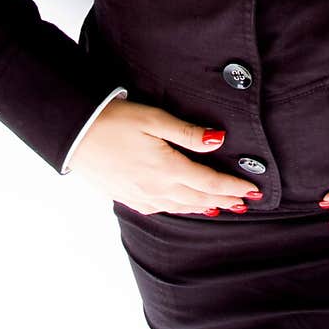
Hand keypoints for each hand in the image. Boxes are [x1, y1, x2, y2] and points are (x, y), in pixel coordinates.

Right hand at [66, 98, 261, 214]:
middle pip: (199, 198)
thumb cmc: (114, 121)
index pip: (210, 183)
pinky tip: (183, 207)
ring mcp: (140, 196)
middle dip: (224, 199)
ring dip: (204, 207)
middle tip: (245, 202)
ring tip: (221, 207)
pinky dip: (180, 209)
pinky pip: (161, 209)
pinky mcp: (127, 197)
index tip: (253, 190)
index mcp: (167, 169)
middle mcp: (156, 189)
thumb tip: (217, 141)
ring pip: (181, 207)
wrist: (75, 134)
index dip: (233, 187)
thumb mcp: (154, 119)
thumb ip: (187, 133)